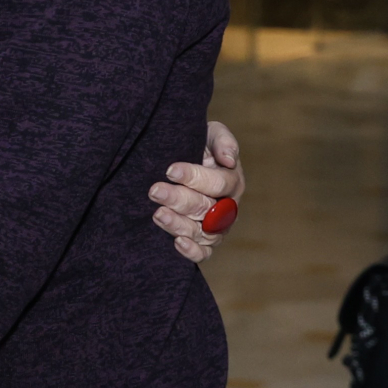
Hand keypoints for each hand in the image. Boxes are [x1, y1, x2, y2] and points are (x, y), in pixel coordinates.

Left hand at [151, 120, 243, 262]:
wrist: (182, 161)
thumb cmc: (198, 145)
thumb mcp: (211, 135)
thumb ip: (222, 141)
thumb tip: (229, 159)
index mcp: (232, 181)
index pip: (218, 183)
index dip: (195, 177)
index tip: (170, 170)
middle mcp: (227, 207)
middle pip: (206, 208)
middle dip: (178, 199)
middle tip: (154, 190)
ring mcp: (216, 227)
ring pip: (201, 232)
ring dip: (178, 224)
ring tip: (158, 214)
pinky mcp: (204, 242)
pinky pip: (203, 253)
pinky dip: (192, 251)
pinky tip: (177, 243)